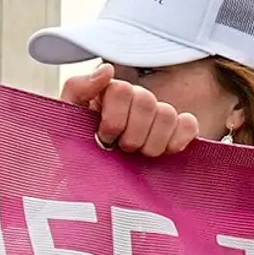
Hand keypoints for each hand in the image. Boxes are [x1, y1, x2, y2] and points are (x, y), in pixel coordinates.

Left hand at [75, 70, 204, 156]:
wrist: (90, 184)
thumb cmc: (76, 152)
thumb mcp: (64, 120)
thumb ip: (77, 88)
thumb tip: (108, 70)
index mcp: (109, 93)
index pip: (122, 90)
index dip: (115, 118)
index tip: (104, 138)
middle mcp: (135, 100)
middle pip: (147, 101)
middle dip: (133, 134)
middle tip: (122, 149)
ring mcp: (157, 116)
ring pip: (168, 114)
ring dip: (153, 141)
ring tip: (140, 155)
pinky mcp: (176, 133)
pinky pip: (189, 125)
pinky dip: (179, 138)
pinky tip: (165, 151)